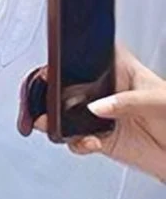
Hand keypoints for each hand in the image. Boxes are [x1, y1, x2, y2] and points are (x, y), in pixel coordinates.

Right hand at [61, 49, 165, 181]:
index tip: (55, 66)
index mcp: (123, 71)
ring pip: (64, 114)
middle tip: (44, 99)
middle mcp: (107, 92)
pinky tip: (87, 142)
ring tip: (51, 123)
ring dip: (53, 120)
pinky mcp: (99, 139)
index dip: (70, 56)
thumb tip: (98, 106)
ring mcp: (101, 116)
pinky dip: (75, 143)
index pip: (91, 56)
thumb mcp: (160, 102)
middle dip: (50, 92)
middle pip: (68, 85)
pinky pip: (75, 140)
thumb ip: (129, 101)